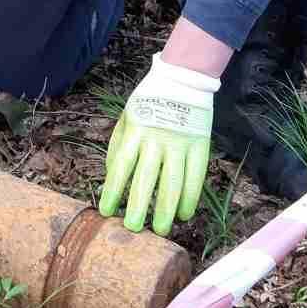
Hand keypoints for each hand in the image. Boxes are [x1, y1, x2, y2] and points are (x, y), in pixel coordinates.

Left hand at [99, 54, 216, 233]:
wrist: (183, 78)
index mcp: (135, 131)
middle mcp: (156, 139)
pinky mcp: (199, 145)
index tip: (107, 212)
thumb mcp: (127, 117)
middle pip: (146, 179)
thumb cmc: (149, 101)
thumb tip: (111, 176)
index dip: (113, 191)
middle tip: (133, 229)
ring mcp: (180, 143)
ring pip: (173, 183)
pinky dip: (190, 198)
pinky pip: (195, 177)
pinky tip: (184, 214)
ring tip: (160, 229)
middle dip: (139, 206)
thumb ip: (118, 145)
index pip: (121, 166)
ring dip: (166, 209)